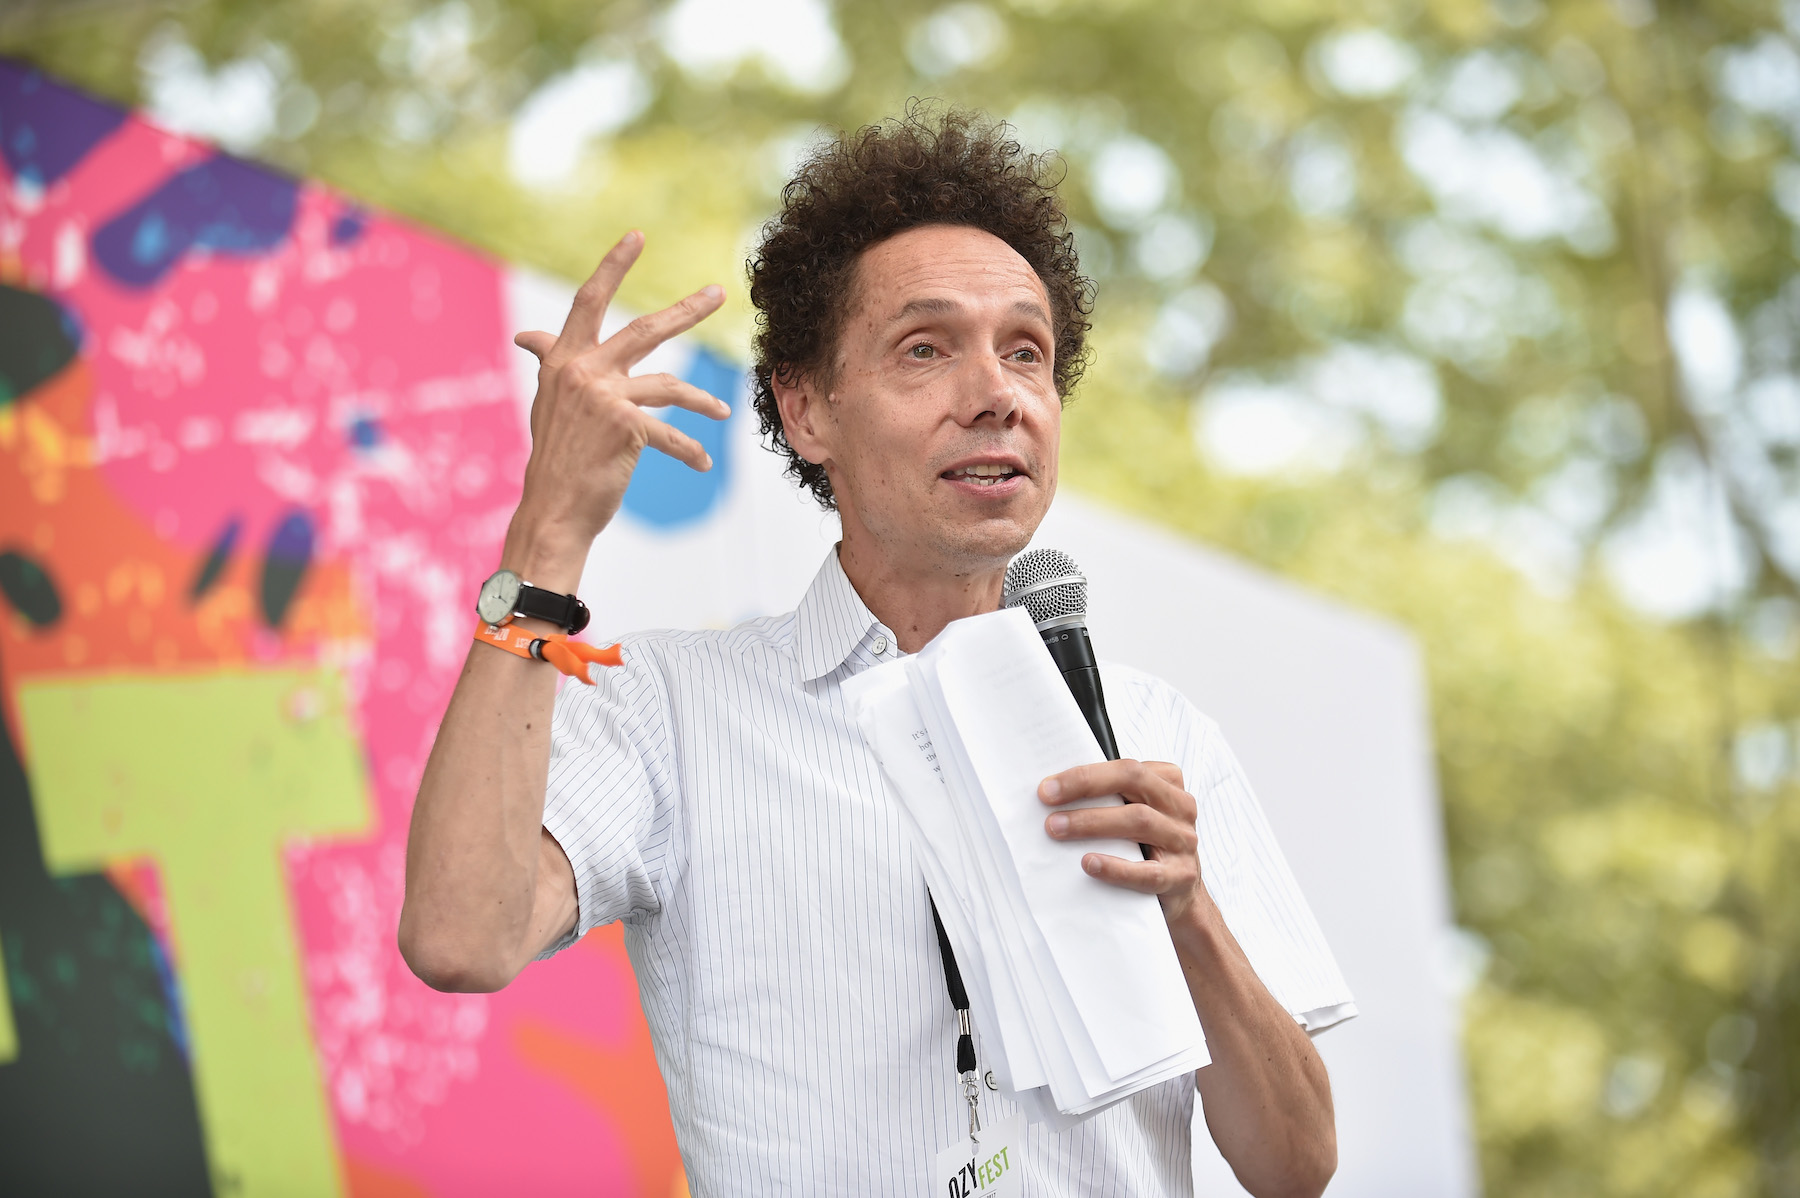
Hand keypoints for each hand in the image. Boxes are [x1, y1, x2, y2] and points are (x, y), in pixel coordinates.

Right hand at [506, 232, 729, 574]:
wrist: (552, 508)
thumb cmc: (555, 457)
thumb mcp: (549, 402)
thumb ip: (550, 364)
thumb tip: (527, 336)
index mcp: (563, 360)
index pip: (589, 301)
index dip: (613, 266)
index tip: (637, 236)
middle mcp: (582, 371)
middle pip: (644, 330)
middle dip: (686, 311)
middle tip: (718, 292)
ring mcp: (604, 397)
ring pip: (670, 386)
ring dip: (701, 400)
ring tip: (722, 411)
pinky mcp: (625, 427)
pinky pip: (671, 435)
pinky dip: (690, 451)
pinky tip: (704, 464)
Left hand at [1040, 760, 1206, 928]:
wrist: (1182, 897)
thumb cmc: (1149, 848)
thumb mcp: (1135, 815)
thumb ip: (1110, 800)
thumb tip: (1056, 794)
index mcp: (1167, 784)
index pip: (1127, 767)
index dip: (1086, 774)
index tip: (1048, 787)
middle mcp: (1180, 807)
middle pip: (1133, 781)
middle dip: (1085, 786)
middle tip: (1047, 799)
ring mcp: (1183, 841)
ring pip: (1139, 821)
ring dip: (1092, 823)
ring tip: (1057, 829)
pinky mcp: (1181, 876)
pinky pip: (1148, 872)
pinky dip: (1116, 867)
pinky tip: (1089, 863)